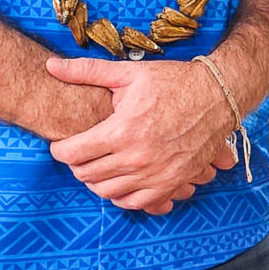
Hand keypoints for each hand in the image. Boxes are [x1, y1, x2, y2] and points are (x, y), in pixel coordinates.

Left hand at [46, 56, 238, 214]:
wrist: (218, 96)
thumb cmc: (173, 82)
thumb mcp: (129, 73)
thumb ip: (87, 72)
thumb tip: (50, 66)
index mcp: (122, 130)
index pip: (73, 153)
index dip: (60, 150)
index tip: (62, 144)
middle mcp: (137, 157)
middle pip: (87, 175)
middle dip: (76, 165)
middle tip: (80, 154)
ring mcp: (156, 174)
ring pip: (108, 192)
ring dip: (97, 181)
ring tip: (99, 166)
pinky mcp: (172, 183)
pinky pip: (136, 203)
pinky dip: (123, 196)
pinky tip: (121, 181)